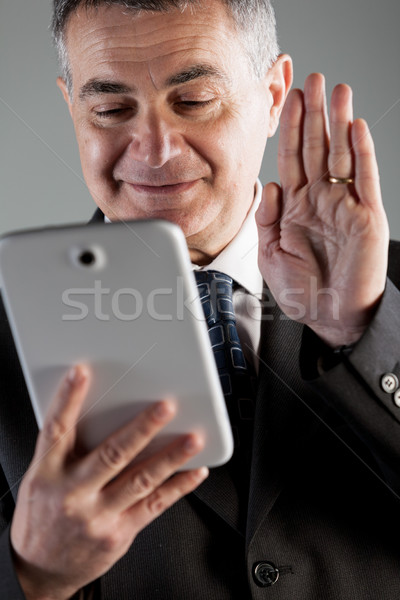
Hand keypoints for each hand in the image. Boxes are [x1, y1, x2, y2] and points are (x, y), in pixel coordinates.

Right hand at [11, 366, 207, 599]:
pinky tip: (194, 471)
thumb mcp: (39, 480)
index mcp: (48, 475)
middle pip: (111, 454)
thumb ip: (63, 450)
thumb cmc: (41, 520)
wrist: (40, 572)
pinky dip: (178, 487)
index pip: (56, 430)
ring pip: (140, 480)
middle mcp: (74, 494)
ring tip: (192, 438)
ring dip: (171, 457)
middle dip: (142, 428)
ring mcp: (98, 515)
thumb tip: (88, 411)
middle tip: (164, 407)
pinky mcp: (119, 533)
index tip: (81, 374)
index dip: (67, 399)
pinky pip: (154, 506)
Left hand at [256, 73, 388, 346]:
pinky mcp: (366, 217)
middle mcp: (320, 199)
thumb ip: (266, 219)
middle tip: (313, 79)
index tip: (286, 100)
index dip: (289, 129)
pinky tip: (355, 129)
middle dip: (314, 114)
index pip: (291, 158)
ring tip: (338, 91)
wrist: (328, 316)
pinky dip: (362, 154)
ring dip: (339, 123)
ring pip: (342, 155)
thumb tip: (270, 183)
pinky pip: (365, 180)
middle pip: (316, 147)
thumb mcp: (270, 254)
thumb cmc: (300, 289)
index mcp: (295, 206)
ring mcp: (344, 205)